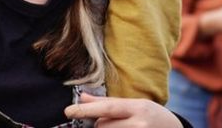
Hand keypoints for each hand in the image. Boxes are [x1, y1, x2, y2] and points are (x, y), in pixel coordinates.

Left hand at [65, 93, 182, 126]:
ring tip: (122, 127)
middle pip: (103, 125)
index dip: (86, 109)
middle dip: (101, 123)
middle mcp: (139, 124)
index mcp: (138, 108)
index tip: (68, 110)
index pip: (107, 108)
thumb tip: (82, 97)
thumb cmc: (153, 116)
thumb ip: (108, 102)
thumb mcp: (135, 104)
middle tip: (116, 122)